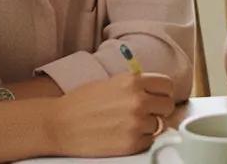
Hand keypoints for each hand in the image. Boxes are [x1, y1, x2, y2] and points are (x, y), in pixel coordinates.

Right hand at [49, 72, 175, 156]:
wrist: (58, 124)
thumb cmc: (81, 103)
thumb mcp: (112, 83)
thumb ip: (135, 85)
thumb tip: (155, 92)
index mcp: (133, 82)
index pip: (167, 85)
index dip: (163, 93)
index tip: (157, 98)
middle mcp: (138, 101)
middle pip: (168, 106)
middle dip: (159, 110)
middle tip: (145, 113)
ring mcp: (136, 123)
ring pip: (159, 125)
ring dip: (148, 126)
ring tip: (128, 125)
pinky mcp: (131, 143)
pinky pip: (149, 141)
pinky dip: (140, 140)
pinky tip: (123, 135)